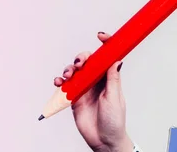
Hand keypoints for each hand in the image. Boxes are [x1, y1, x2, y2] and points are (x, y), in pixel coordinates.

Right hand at [54, 32, 132, 151]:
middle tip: (79, 64)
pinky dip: (60, 82)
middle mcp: (96, 80)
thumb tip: (117, 60)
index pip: (107, 57)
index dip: (105, 44)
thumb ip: (113, 79)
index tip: (101, 36)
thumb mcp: (114, 97)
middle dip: (81, 58)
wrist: (103, 140)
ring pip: (74, 71)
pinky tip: (59, 82)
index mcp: (109, 77)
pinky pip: (65, 86)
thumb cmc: (114, 120)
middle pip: (87, 61)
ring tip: (68, 76)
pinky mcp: (74, 97)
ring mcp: (84, 88)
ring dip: (69, 69)